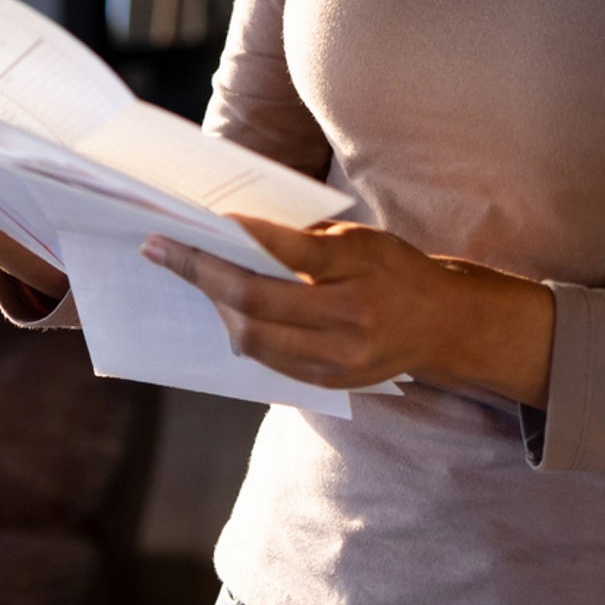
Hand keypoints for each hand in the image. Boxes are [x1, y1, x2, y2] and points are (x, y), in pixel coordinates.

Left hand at [145, 218, 555, 404]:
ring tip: (191, 275)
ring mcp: (340, 357)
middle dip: (201, 273)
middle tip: (162, 249)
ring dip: (214, 306)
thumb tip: (235, 234)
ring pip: (253, 337)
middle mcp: (351, 317)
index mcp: (360, 268)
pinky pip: (268, 359)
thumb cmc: (393, 268)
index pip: (288, 252)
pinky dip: (242, 331)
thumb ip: (306, 240)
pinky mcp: (331, 381)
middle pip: (256, 300)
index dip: (239, 238)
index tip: (196, 223)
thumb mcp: (360, 238)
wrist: (442, 324)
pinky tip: (225, 308)